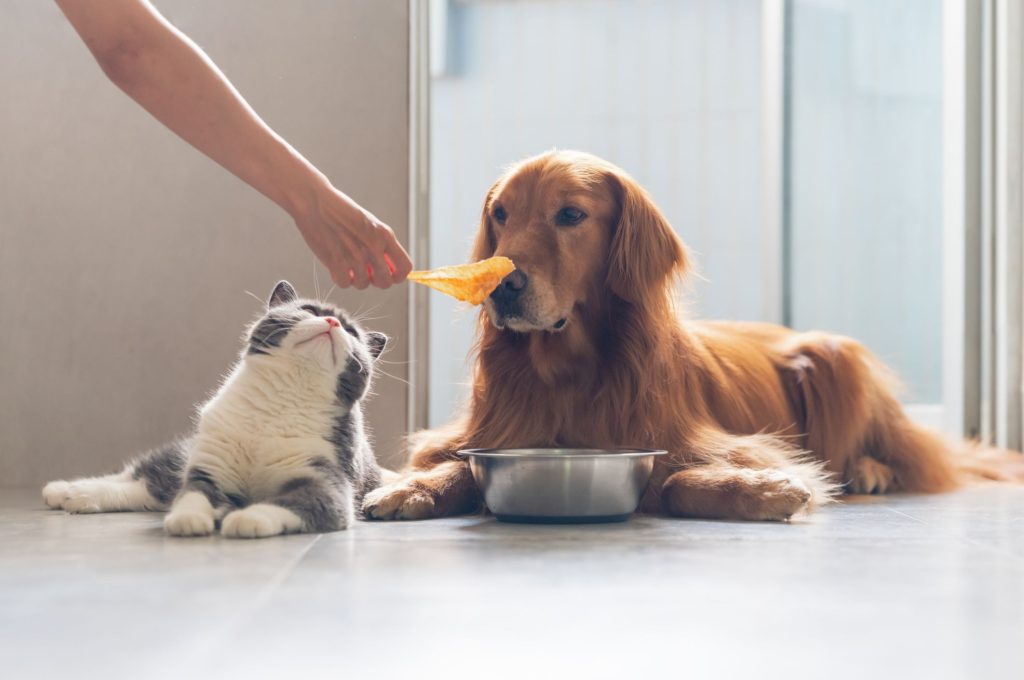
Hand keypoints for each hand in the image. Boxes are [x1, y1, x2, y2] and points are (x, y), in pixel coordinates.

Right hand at [291, 181, 412, 289]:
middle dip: (376, 281)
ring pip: (363, 284)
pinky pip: (345, 283)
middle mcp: (373, 246)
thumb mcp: (369, 223)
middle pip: (385, 282)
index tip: (389, 274)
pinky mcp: (336, 262)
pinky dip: (341, 278)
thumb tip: (390, 268)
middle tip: (367, 273)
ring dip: (356, 279)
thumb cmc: (341, 211)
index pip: (405, 267)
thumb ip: (381, 244)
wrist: (315, 202)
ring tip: (348, 265)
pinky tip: (337, 267)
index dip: (397, 275)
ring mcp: (355, 255)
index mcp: (385, 235)